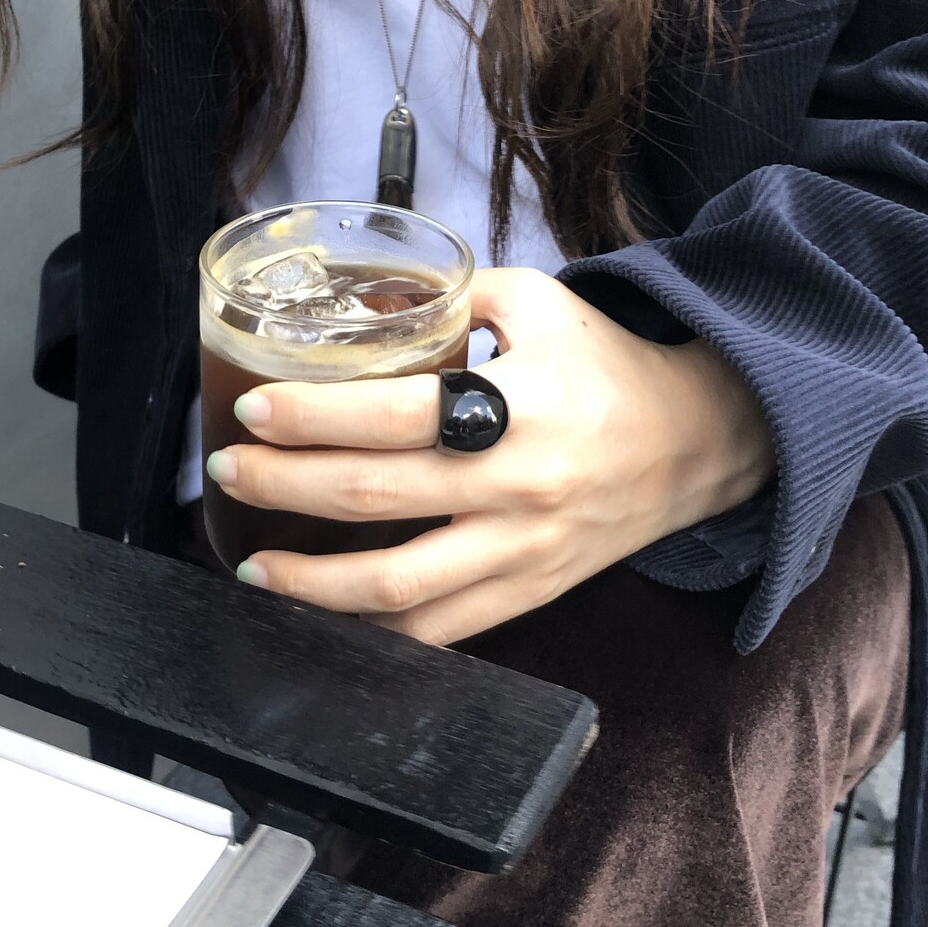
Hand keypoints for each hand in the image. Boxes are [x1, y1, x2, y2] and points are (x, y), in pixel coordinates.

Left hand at [205, 268, 775, 643]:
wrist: (695, 441)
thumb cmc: (607, 366)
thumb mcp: (536, 302)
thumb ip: (450, 294)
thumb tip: (362, 300)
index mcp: (517, 404)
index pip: (391, 414)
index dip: (309, 415)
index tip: (252, 410)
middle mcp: (518, 485)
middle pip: (372, 496)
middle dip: (283, 485)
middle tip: (232, 469)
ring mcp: (523, 550)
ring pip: (396, 587)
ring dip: (310, 581)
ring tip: (257, 563)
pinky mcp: (530, 592)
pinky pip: (442, 631)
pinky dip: (377, 632)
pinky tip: (329, 615)